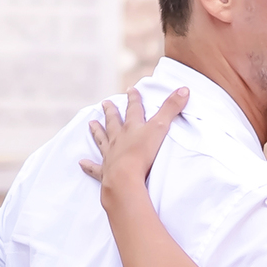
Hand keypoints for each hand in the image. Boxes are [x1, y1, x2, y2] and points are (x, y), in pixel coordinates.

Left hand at [79, 87, 188, 202]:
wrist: (125, 177)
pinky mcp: (106, 172)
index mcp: (132, 128)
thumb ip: (171, 108)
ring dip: (97, 132)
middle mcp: (118, 139)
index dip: (134, 99)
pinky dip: (89, 165)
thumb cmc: (142, 153)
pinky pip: (95, 168)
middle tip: (105, 103)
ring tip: (91, 124)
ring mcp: (110, 155)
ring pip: (102, 140)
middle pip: (114, 122)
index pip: (133, 110)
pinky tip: (82, 163)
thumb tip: (184, 89)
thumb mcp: (160, 128)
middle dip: (111, 112)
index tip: (130, 90)